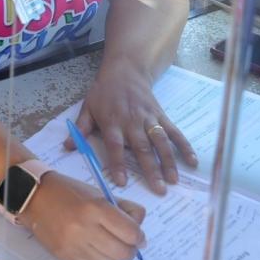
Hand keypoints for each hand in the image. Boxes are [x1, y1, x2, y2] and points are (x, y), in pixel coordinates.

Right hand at [23, 171, 145, 259]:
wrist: (33, 197)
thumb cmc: (68, 192)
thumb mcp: (98, 193)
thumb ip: (124, 208)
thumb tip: (140, 231)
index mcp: (95, 208)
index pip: (131, 233)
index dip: (139, 236)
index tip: (137, 235)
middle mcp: (84, 228)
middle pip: (124, 252)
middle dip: (129, 249)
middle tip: (125, 243)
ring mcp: (73, 245)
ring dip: (113, 257)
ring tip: (107, 246)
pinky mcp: (65, 256)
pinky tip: (94, 251)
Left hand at [64, 56, 197, 193]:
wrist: (125, 70)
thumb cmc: (104, 92)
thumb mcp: (87, 107)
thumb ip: (80, 128)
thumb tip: (67, 147)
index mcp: (112, 122)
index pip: (115, 146)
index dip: (118, 163)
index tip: (122, 182)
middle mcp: (132, 121)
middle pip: (142, 147)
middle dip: (151, 169)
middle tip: (158, 189)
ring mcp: (149, 118)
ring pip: (160, 141)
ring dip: (168, 161)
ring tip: (174, 180)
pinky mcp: (162, 115)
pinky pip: (174, 132)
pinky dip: (185, 146)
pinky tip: (192, 161)